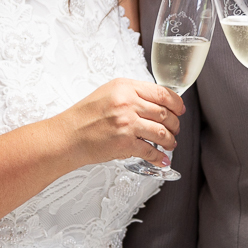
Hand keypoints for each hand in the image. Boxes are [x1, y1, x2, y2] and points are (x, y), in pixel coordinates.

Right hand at [60, 78, 183, 167]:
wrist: (67, 136)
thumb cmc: (84, 116)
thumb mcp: (108, 92)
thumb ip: (132, 94)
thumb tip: (157, 102)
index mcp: (125, 87)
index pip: (162, 93)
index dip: (176, 104)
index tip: (180, 110)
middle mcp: (127, 103)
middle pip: (165, 114)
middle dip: (175, 124)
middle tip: (175, 129)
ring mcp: (127, 123)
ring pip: (162, 132)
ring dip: (170, 141)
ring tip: (170, 144)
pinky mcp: (124, 143)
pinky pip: (150, 151)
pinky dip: (159, 157)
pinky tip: (162, 159)